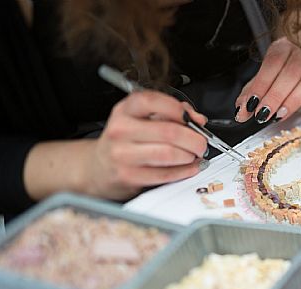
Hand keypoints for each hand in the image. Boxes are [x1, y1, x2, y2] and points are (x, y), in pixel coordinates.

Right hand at [86, 91, 207, 199]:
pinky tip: (188, 167)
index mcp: (124, 110)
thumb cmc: (123, 140)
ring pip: (169, 154)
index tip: (191, 118)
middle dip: (194, 139)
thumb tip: (196, 119)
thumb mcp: (138, 118)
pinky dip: (183, 171)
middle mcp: (121, 130)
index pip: (153, 101)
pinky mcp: (129, 176)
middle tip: (201, 142)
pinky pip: (164, 174)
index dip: (178, 109)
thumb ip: (169, 112)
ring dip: (189, 155)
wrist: (98, 167)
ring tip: (193, 155)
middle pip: (169, 132)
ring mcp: (123, 154)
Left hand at [234, 37, 300, 123]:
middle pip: (291, 72)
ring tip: (278, 115)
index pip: (272, 63)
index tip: (251, 104)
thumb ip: (250, 94)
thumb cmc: (281, 71)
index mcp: (284, 47)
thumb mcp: (262, 78)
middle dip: (275, 97)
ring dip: (293, 101)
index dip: (261, 85)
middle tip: (262, 115)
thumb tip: (240, 113)